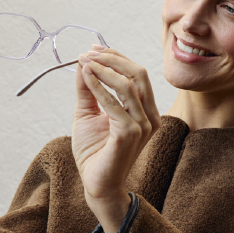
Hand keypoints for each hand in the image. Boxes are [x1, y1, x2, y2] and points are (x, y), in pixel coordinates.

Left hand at [72, 46, 160, 232]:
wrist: (97, 183)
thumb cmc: (95, 151)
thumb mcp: (89, 113)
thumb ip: (88, 89)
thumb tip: (84, 62)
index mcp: (145, 111)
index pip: (137, 75)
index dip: (116, 58)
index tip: (93, 49)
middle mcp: (149, 117)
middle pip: (138, 75)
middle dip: (113, 59)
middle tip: (89, 52)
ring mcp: (143, 126)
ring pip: (128, 85)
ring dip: (104, 70)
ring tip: (85, 62)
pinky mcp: (130, 134)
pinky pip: (113, 103)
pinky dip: (98, 86)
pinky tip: (85, 77)